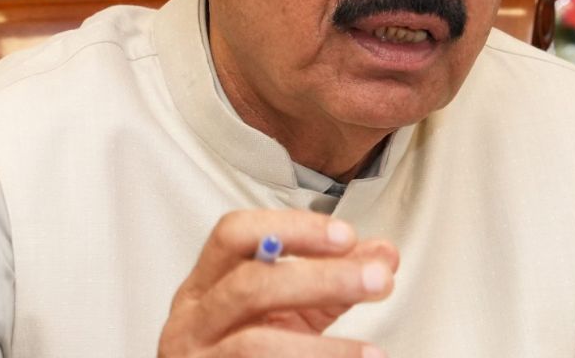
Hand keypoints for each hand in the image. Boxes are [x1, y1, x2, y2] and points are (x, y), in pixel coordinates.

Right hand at [157, 209, 398, 356]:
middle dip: (320, 279)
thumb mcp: (288, 311)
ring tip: (370, 353)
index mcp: (205, 284)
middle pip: (250, 285)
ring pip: (254, 346)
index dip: (291, 230)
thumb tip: (382, 255)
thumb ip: (332, 281)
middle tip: (377, 280)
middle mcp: (192, 320)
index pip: (235, 235)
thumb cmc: (247, 352)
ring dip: (321, 349)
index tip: (346, 236)